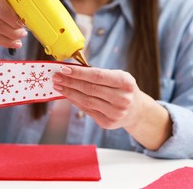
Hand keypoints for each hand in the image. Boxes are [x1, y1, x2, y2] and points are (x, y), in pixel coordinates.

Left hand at [52, 65, 171, 149]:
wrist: (136, 111)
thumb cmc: (123, 88)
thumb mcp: (117, 77)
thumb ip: (98, 74)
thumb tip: (71, 70)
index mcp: (125, 82)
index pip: (97, 76)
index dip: (79, 73)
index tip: (64, 69)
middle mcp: (122, 98)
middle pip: (89, 89)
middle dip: (70, 82)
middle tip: (56, 76)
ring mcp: (115, 113)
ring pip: (86, 101)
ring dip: (69, 92)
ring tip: (58, 86)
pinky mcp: (108, 123)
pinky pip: (87, 110)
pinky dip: (75, 102)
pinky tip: (67, 95)